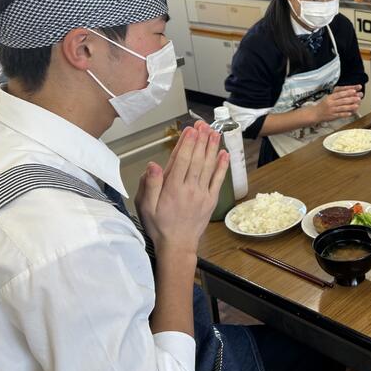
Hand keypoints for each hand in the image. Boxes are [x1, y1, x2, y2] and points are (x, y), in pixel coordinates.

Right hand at [135, 122, 228, 253]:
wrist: (177, 245)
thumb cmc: (159, 225)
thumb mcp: (145, 206)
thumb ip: (150, 184)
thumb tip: (153, 164)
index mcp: (172, 189)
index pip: (181, 160)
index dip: (187, 143)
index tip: (191, 129)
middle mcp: (189, 189)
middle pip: (196, 159)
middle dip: (201, 140)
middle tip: (204, 125)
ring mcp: (202, 194)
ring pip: (208, 166)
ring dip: (212, 148)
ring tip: (215, 132)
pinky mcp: (211, 200)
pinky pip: (218, 180)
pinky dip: (222, 166)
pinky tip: (224, 153)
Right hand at [311, 85, 362, 121]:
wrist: (315, 114)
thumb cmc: (324, 105)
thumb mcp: (329, 98)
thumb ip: (338, 95)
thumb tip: (349, 93)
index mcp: (330, 97)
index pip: (340, 93)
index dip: (348, 91)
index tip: (354, 90)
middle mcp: (331, 103)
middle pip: (342, 100)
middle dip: (351, 98)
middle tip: (359, 97)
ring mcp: (332, 110)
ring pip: (342, 107)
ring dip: (350, 106)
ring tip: (357, 105)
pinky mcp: (332, 116)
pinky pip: (340, 115)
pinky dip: (345, 114)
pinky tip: (350, 113)